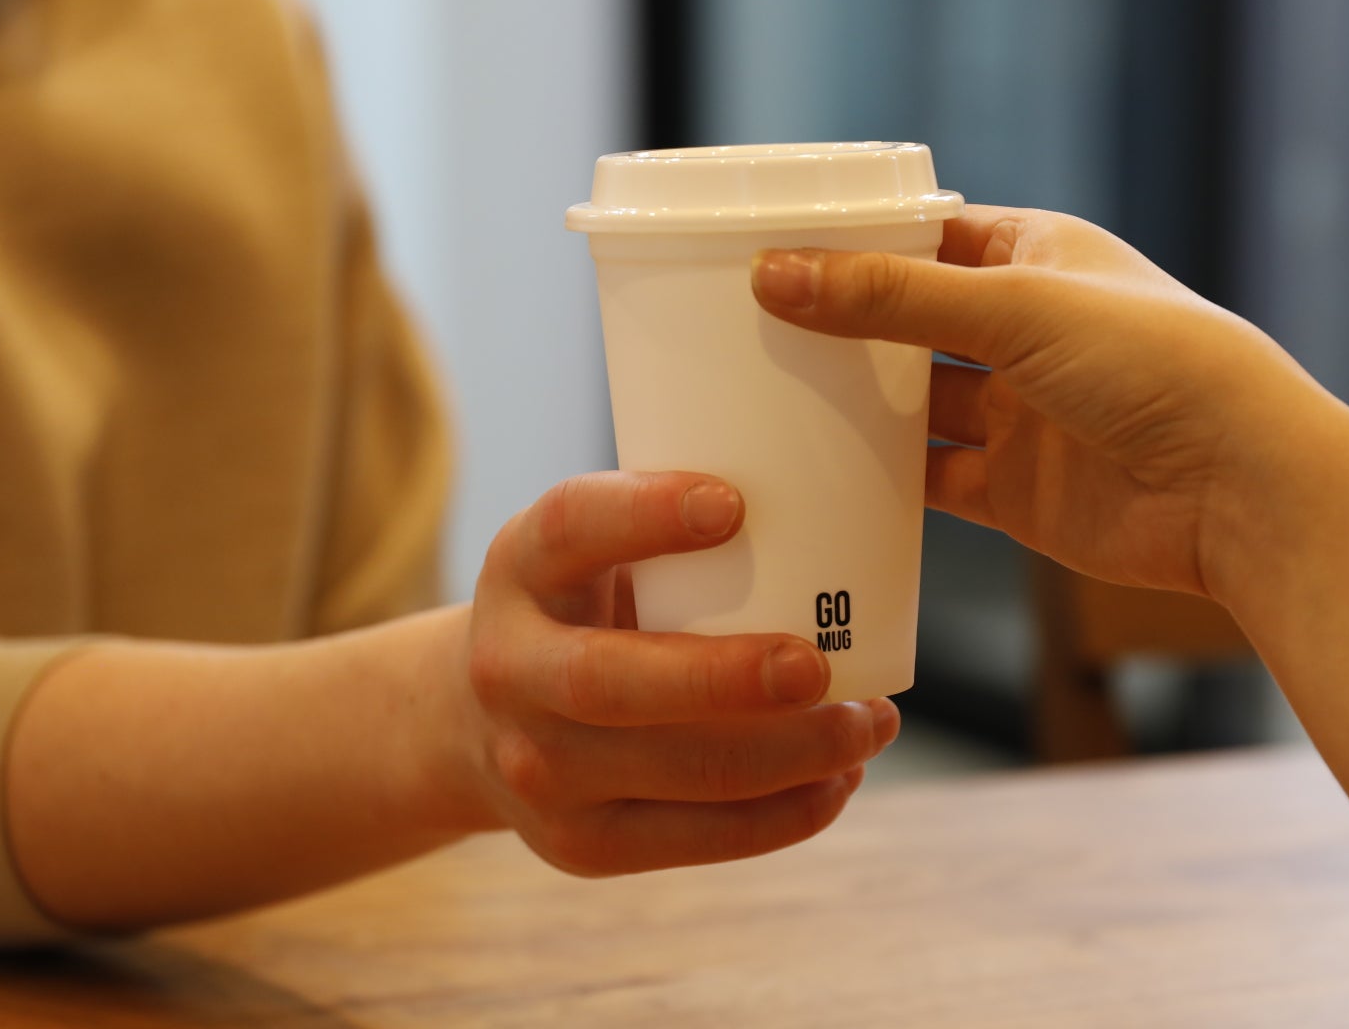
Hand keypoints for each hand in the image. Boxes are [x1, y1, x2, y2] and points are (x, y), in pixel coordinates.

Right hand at [454, 471, 898, 875]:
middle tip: (821, 665)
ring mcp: (538, 770)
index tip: (733, 504)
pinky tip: (839, 778)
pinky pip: (701, 839)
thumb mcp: (587, 553)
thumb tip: (835, 505)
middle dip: (728, 679)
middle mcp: (510, 672)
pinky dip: (788, 813)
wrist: (478, 723)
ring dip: (797, 754)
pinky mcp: (581, 845)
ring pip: (682, 773)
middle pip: (613, 683)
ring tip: (870, 724)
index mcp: (520, 569)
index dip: (646, 514)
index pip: (571, 528)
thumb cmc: (580, 610)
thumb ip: (667, 534)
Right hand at [752, 206, 1338, 599]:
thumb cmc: (1156, 365)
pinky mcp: (1015, 489)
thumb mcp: (1014, 307)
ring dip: (852, 406)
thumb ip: (891, 299)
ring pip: (912, 405)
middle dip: (839, 328)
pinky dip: (879, 483)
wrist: (1240, 489)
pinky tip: (817, 476)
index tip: (771, 251)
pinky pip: (929, 482)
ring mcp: (1020, 414)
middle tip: (745, 326)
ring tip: (761, 397)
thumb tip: (776, 274)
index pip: (928, 240)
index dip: (856, 244)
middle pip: (908, 324)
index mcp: (1038, 258)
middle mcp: (1027, 333)